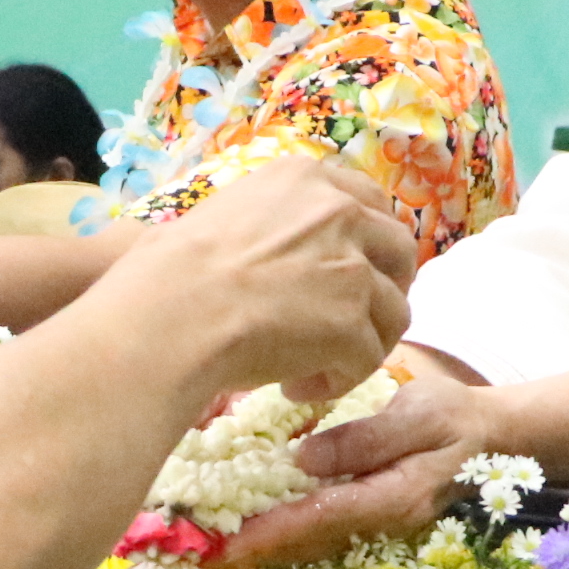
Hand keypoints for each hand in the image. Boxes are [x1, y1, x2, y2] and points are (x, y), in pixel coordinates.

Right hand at [95, 158, 415, 407]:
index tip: (352, 272)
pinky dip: (338, 379)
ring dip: (361, 343)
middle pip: (399, 252)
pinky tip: (295, 387)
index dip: (368, 243)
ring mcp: (352, 269)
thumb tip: (259, 246)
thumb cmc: (169, 270)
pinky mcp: (353, 323)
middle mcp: (339, 213)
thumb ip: (264, 219)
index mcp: (306, 180)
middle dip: (383, 290)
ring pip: (394, 312)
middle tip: (349, 323)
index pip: (369, 203)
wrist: (170, 314)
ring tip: (311, 367)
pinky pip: (368, 359)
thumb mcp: (219, 213)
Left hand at [219, 366, 493, 568]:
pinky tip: (246, 521)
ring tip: (210, 541)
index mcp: (392, 496)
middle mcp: (377, 519)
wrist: (494, 436)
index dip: (270, 533)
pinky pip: (315, 524)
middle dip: (254, 547)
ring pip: (308, 538)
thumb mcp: (421, 415)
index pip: (320, 518)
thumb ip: (367, 438)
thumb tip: (305, 458)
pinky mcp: (364, 509)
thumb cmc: (456, 418)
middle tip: (199, 549)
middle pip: (306, 540)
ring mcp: (371, 519)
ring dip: (261, 541)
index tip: (226, 544)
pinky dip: (279, 526)